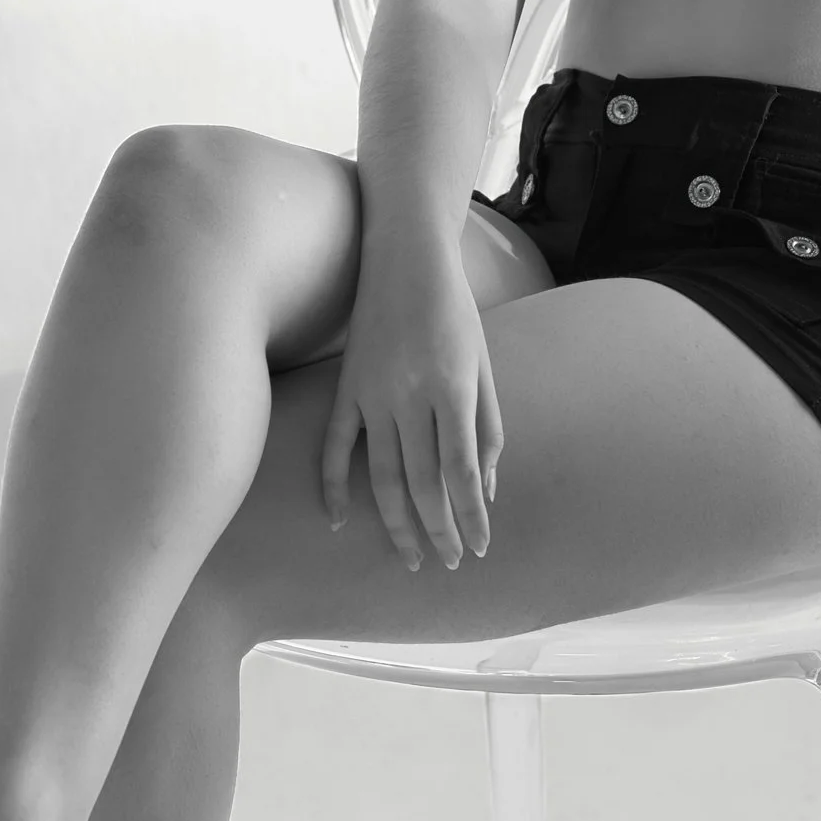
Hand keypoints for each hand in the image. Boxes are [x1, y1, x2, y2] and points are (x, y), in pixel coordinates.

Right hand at [320, 232, 502, 572]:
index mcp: (452, 389)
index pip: (462, 472)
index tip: (481, 548)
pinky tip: (337, 523)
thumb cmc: (454, 312)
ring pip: (381, 476)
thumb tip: (485, 490)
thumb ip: (488, 428)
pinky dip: (332, 487)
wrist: (403, 257)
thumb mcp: (484, 366)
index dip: (471, 517)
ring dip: (398, 524)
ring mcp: (371, 394)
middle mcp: (410, 396)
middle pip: (423, 483)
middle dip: (439, 531)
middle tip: (450, 563)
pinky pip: (334, 448)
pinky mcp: (344, 388)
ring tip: (413, 558)